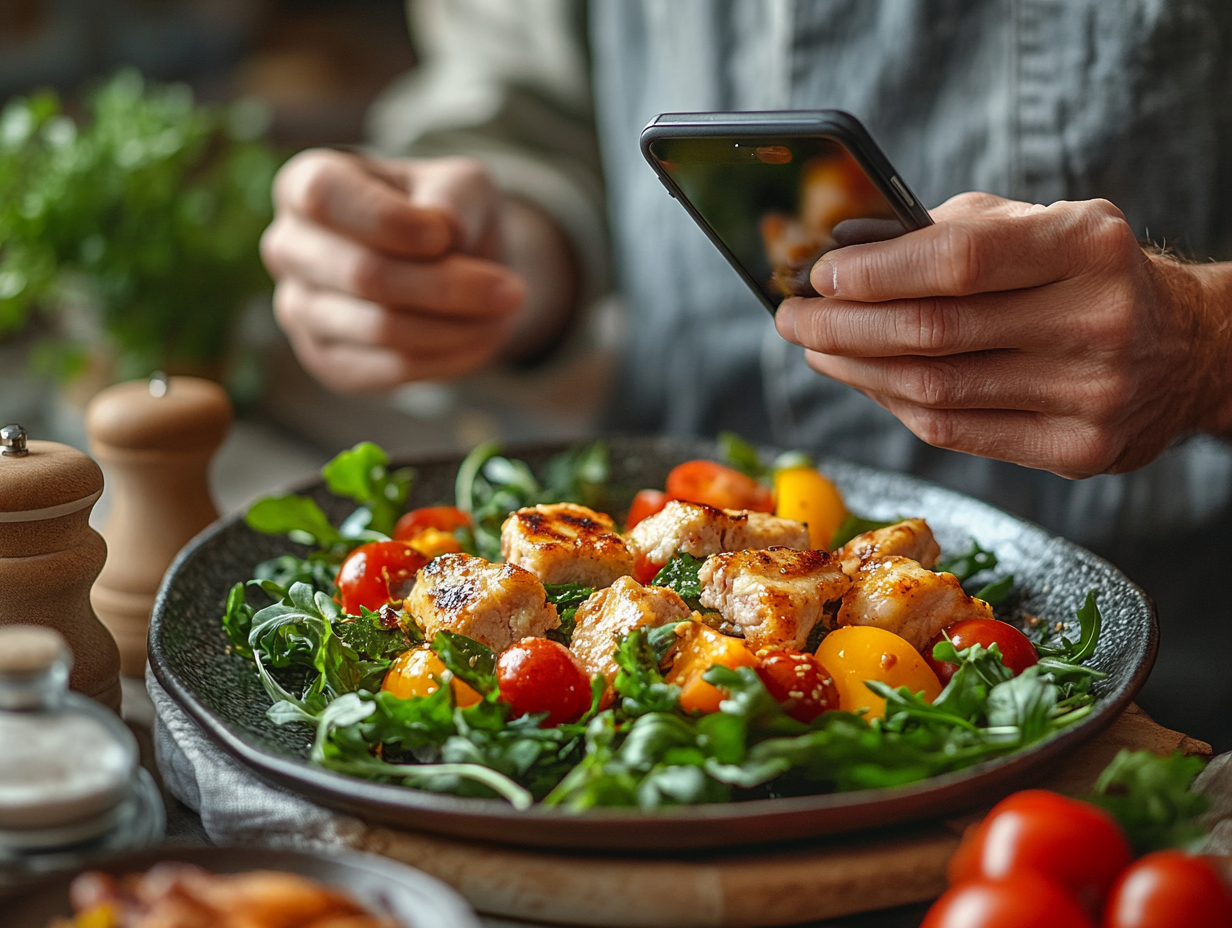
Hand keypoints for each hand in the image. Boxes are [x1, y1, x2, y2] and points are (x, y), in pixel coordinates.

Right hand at [261, 150, 574, 392]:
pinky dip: (446, 358)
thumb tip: (443, 233)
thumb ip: (452, 197)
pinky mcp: (327, 361)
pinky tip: (482, 339)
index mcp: (307, 183)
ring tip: (506, 313)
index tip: (444, 237)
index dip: (388, 221)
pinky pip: (387, 371)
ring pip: (380, 329)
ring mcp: (299, 309)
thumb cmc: (445, 211)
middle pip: (362, 273)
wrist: (450, 265)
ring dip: (457, 326)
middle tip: (512, 290)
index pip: (324, 197)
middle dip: (447, 286)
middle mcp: (288, 247)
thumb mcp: (462, 184)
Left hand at [774, 192, 1231, 477]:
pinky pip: (954, 433)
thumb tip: (844, 256)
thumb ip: (948, 234)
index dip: (875, 273)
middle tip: (793, 317)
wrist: (1181, 348)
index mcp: (1087, 246)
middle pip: (933, 335)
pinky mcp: (1077, 452)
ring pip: (934, 392)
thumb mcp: (1035, 225)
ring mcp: (1090, 396)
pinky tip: (865, 380)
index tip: (819, 275)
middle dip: (843, 326)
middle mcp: (1096, 322)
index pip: (957, 262)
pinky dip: (895, 405)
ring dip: (856, 370)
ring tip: (818, 347)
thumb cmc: (1081, 274)